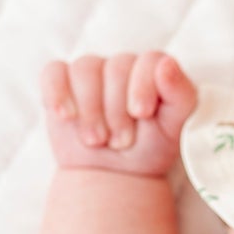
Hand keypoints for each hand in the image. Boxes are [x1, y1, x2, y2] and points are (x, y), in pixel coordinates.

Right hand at [39, 51, 197, 176]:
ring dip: (91, 109)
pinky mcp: (61, 82)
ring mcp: (91, 71)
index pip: (149, 60)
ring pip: (86, 69)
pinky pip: (53, 72)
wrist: (114, 174)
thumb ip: (180, 94)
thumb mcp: (174, 128)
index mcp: (153, 71)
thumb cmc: (148, 148)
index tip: (141, 114)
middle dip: (117, 110)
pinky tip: (65, 116)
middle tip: (120, 141)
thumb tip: (167, 64)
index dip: (143, 85)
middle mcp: (122, 66)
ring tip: (97, 140)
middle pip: (116, 68)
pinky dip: (57, 92)